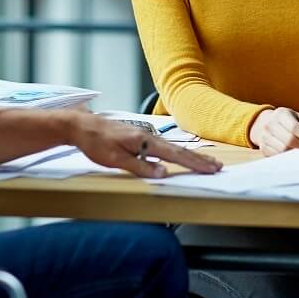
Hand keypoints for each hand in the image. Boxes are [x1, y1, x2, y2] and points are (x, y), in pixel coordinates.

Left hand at [71, 113, 221, 177]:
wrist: (81, 125)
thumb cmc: (95, 142)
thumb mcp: (114, 159)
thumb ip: (139, 167)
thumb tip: (164, 173)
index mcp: (144, 141)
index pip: (175, 155)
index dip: (194, 163)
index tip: (211, 168)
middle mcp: (148, 136)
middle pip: (178, 150)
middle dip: (198, 159)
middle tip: (217, 166)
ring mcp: (144, 135)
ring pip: (172, 148)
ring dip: (189, 156)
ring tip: (205, 162)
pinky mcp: (138, 137)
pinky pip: (163, 147)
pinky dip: (176, 153)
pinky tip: (179, 156)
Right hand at [249, 108, 298, 155]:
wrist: (267, 123)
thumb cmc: (288, 121)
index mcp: (281, 114)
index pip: (294, 128)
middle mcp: (270, 124)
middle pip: (288, 140)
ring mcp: (264, 137)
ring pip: (282, 150)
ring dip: (296, 154)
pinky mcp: (263, 148)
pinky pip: (277, 156)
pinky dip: (288, 158)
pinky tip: (294, 155)